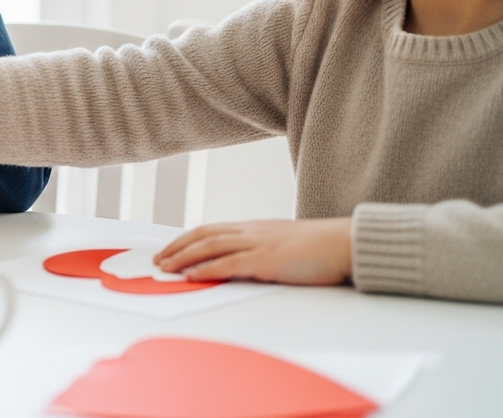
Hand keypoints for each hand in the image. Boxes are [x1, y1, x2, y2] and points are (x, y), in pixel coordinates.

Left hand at [154, 217, 352, 285]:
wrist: (345, 243)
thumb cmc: (320, 248)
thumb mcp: (283, 244)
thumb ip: (262, 250)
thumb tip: (244, 264)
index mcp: (254, 228)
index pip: (211, 229)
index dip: (186, 238)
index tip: (170, 249)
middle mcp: (251, 231)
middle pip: (203, 234)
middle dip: (177, 247)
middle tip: (158, 259)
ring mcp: (258, 244)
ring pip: (210, 246)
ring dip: (183, 257)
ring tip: (166, 268)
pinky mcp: (267, 260)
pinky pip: (229, 263)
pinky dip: (207, 268)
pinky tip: (192, 275)